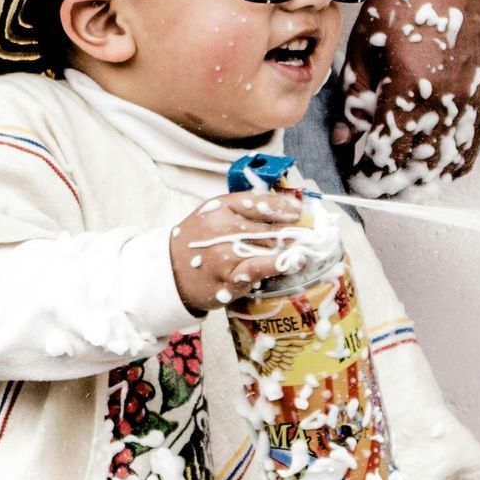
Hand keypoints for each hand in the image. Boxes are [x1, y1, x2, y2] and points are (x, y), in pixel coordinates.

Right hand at [170, 191, 305, 313]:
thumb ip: (243, 209)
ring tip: (304, 248)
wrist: (171, 273)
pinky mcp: (229, 277)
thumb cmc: (197, 242)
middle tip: (309, 235)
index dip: (283, 208)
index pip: (259, 203)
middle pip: (269, 226)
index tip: (298, 213)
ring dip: (290, 248)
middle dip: (292, 231)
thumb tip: (285, 208)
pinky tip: (296, 262)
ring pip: (269, 247)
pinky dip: (281, 264)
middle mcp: (222, 228)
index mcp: (219, 207)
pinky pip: (261, 268)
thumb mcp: (213, 215)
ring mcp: (225, 254)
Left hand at [334, 0, 479, 197]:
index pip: (386, 153)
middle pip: (417, 167)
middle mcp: (446, 102)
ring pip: (447, 165)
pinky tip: (432, 165)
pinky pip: (469, 148)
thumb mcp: (364, 42)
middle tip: (373, 184)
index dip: (368, 172)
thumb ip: (354, 96)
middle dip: (391, 182)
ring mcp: (471, 103)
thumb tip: (346, 135)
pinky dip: (450, 164)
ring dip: (421, 179)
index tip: (356, 176)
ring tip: (400, 180)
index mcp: (411, 89)